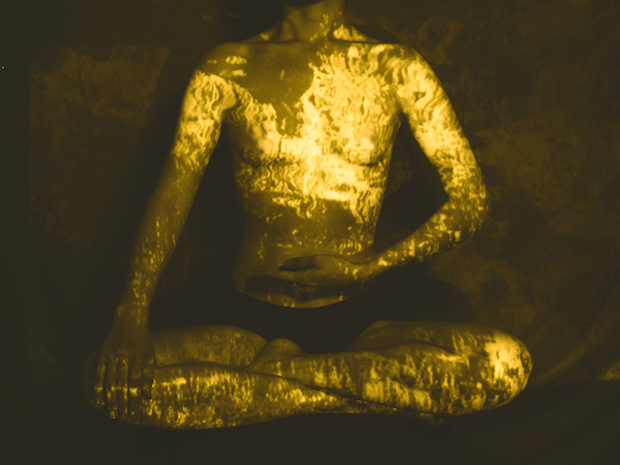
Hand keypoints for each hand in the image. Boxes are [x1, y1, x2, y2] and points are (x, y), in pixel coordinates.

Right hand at [93, 313, 155, 419]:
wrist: (128, 322)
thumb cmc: (142, 342)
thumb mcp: (149, 357)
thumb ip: (148, 376)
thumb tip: (146, 396)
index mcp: (138, 358)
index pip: (135, 383)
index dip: (134, 399)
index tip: (134, 412)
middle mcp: (124, 358)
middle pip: (121, 385)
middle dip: (121, 403)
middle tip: (121, 417)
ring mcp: (111, 356)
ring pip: (109, 382)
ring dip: (109, 400)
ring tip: (111, 413)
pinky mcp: (102, 355)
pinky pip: (98, 375)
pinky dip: (97, 389)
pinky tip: (98, 401)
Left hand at [253, 254, 376, 291]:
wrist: (351, 276)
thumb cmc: (335, 266)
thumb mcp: (317, 259)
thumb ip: (299, 262)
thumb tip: (285, 264)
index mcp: (302, 278)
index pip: (279, 276)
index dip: (266, 273)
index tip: (254, 272)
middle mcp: (302, 285)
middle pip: (280, 280)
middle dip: (266, 276)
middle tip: (253, 272)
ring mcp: (307, 287)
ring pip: (286, 281)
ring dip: (275, 277)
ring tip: (263, 272)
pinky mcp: (311, 286)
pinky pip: (294, 281)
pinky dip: (285, 277)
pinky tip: (282, 273)